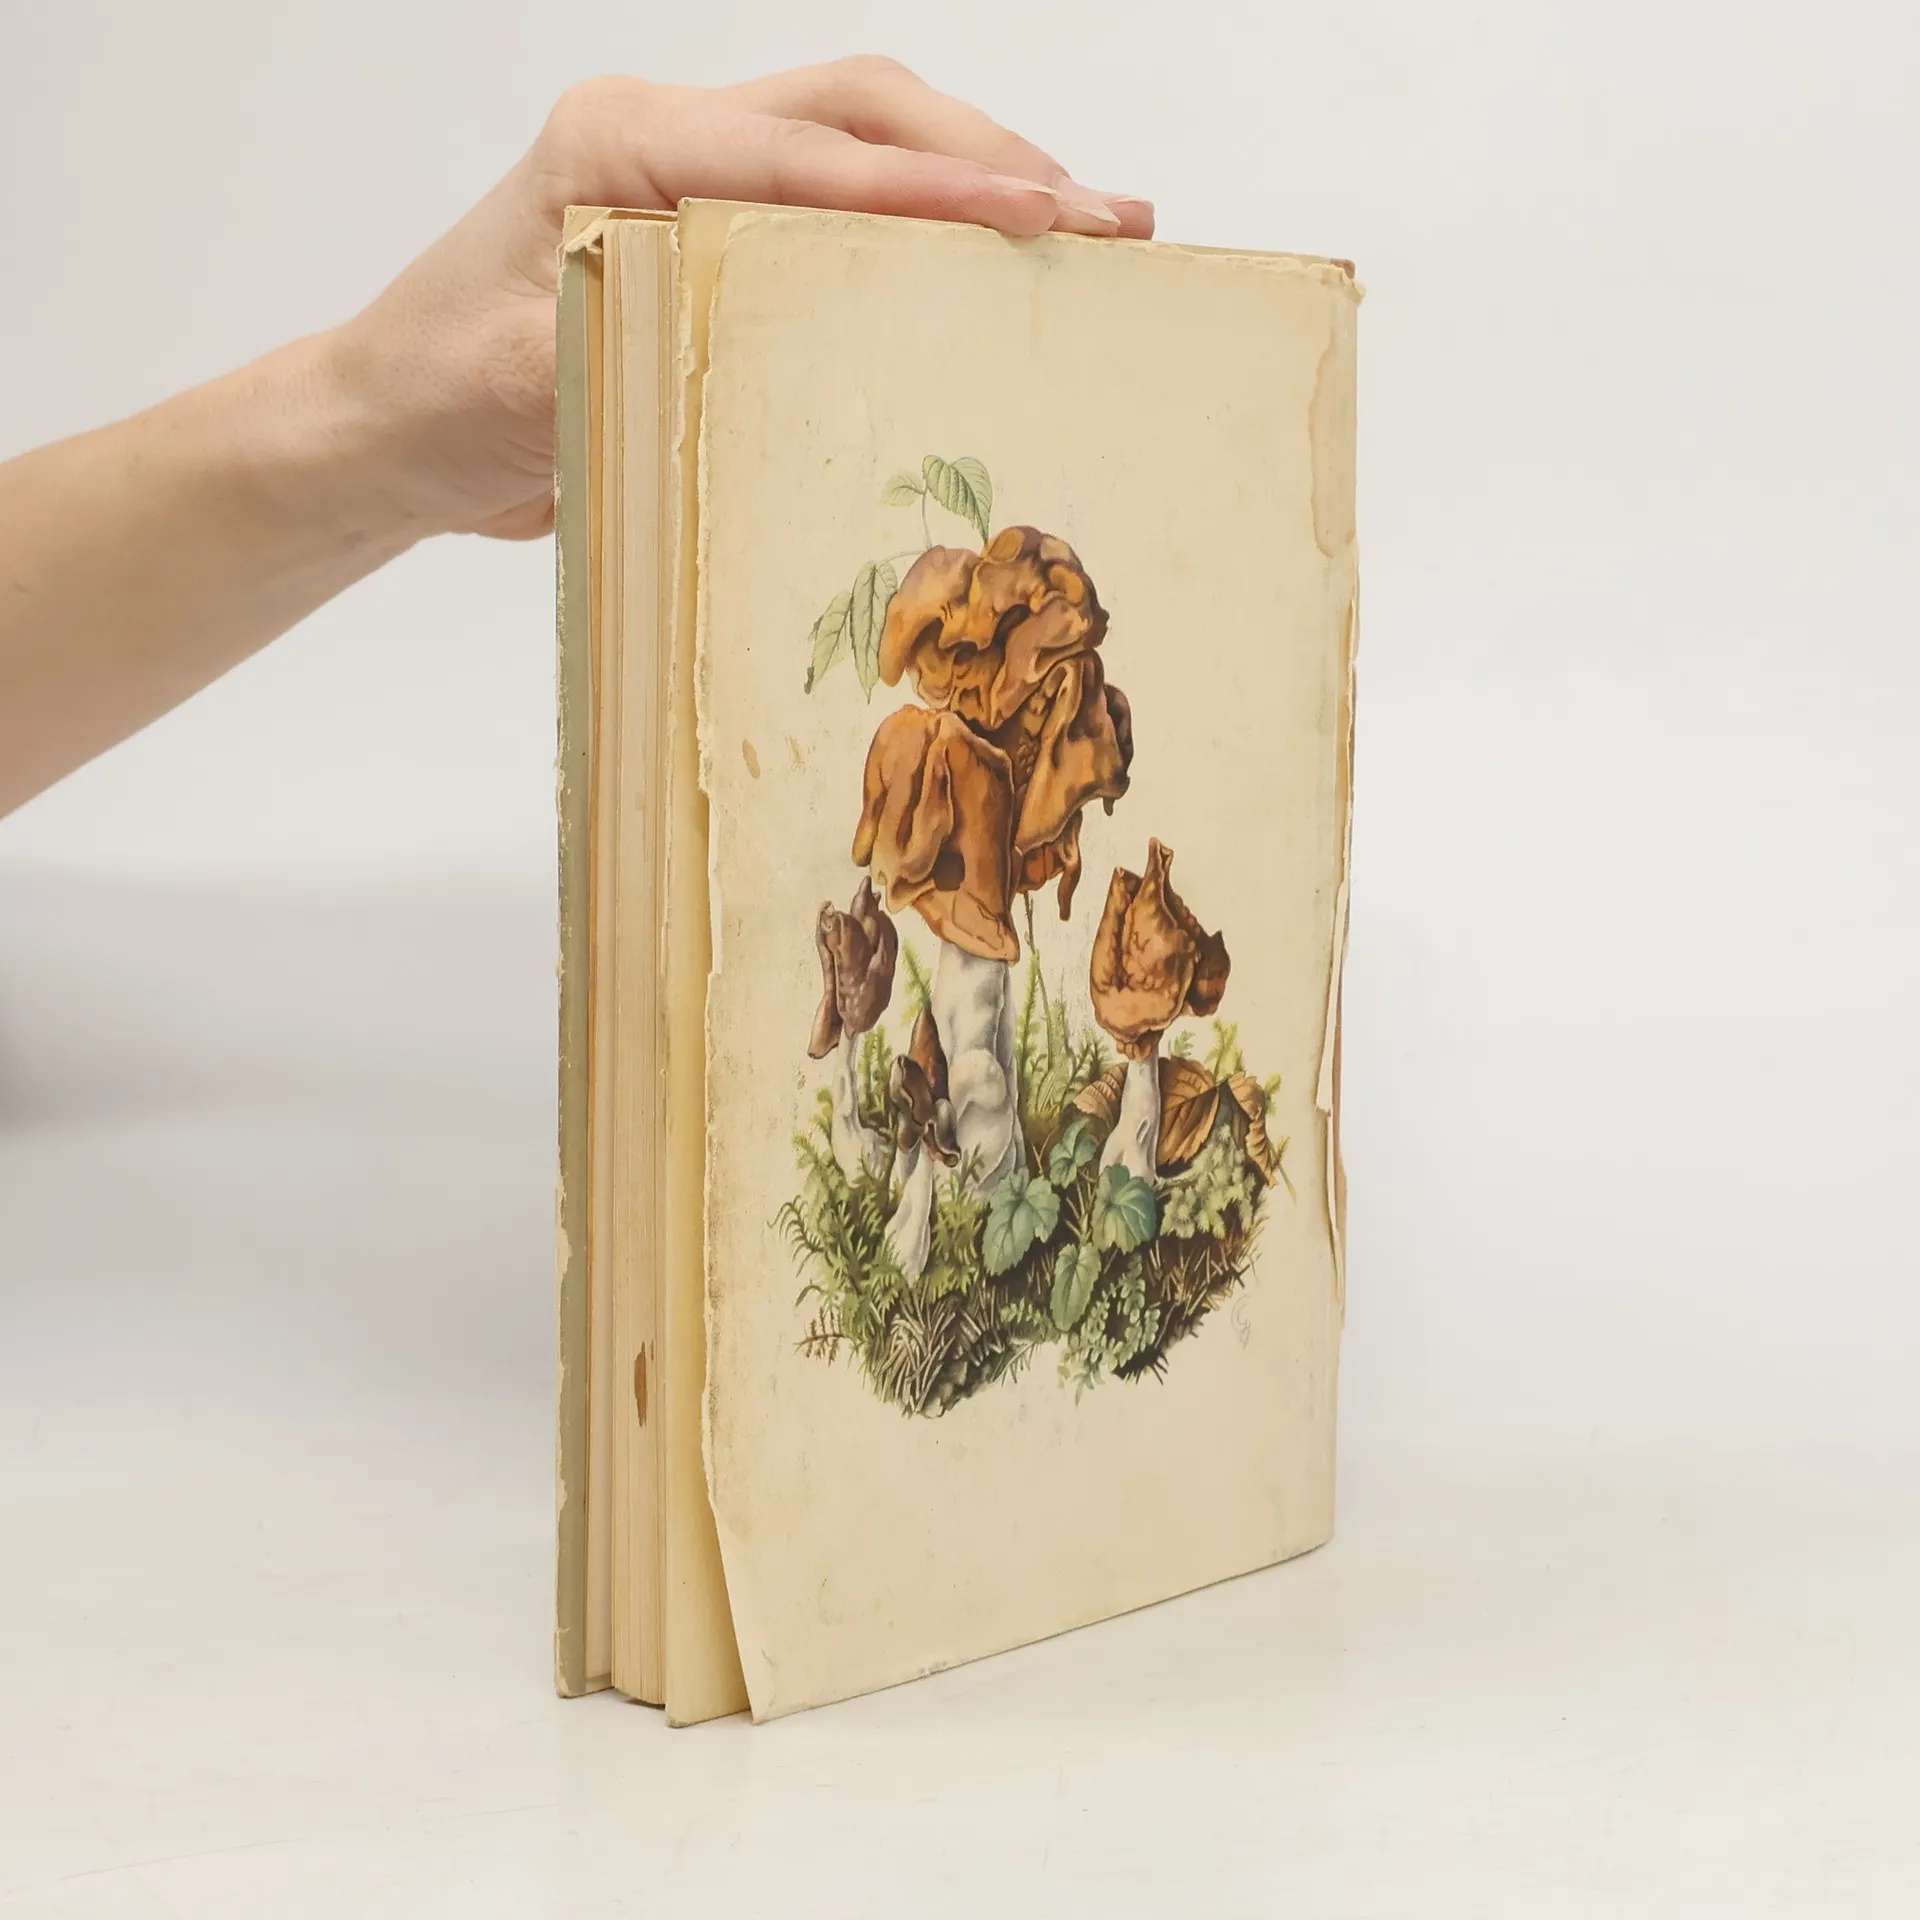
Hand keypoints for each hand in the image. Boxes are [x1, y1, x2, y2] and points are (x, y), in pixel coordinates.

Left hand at [331, 61, 1154, 542]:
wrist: (387, 429)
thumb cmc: (438, 396)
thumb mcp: (532, 374)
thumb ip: (645, 327)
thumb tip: (773, 322)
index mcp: (622, 141)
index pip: (812, 154)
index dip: (937, 183)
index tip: (1044, 215)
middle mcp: (668, 139)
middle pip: (862, 111)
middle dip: (993, 153)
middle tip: (1107, 218)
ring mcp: (694, 181)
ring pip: (864, 142)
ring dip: (976, 173)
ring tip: (1083, 228)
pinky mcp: (714, 238)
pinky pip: (840, 209)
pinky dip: (924, 227)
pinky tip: (990, 265)